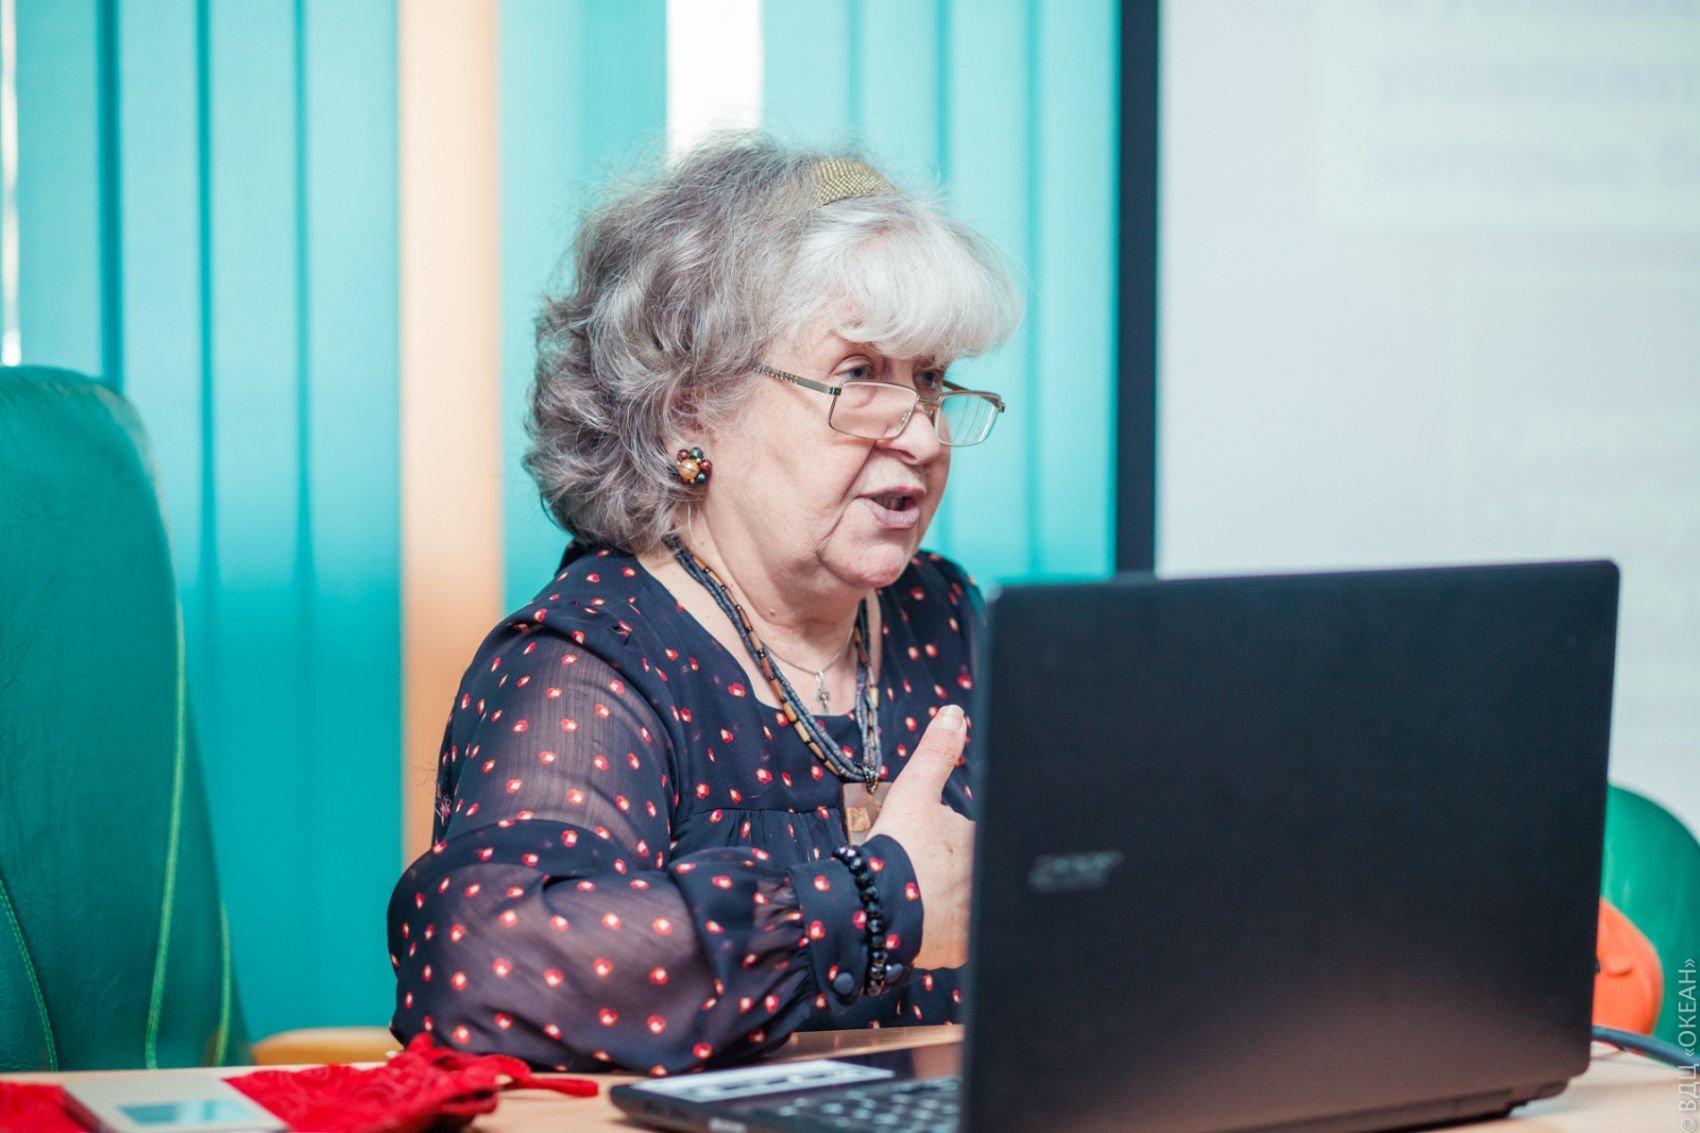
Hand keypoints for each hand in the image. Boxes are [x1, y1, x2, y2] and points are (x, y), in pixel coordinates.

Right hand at [867, 704, 974, 970]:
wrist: (872, 908)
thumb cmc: (896, 848)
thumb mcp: (914, 792)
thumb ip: (936, 752)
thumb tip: (955, 714)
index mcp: (983, 843)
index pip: (973, 836)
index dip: (947, 839)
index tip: (925, 846)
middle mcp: (989, 883)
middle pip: (970, 869)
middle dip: (947, 869)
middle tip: (916, 870)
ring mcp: (978, 920)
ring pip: (963, 902)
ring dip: (943, 899)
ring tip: (913, 895)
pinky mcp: (962, 950)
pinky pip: (954, 936)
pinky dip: (938, 930)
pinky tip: (918, 920)